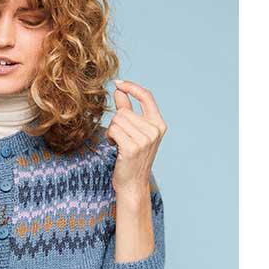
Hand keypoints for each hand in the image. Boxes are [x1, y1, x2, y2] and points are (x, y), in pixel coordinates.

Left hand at [107, 79, 167, 197]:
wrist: (133, 184)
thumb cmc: (131, 159)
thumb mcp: (133, 132)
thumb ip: (127, 110)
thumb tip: (119, 90)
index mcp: (158, 124)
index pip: (147, 96)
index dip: (132, 87)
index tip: (118, 83)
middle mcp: (154, 130)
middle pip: (124, 111)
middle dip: (115, 122)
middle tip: (119, 138)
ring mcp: (145, 139)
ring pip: (117, 120)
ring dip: (111, 131)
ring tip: (117, 144)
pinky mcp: (132, 147)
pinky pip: (113, 130)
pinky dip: (109, 137)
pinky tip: (114, 147)